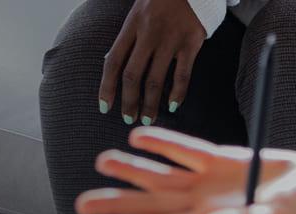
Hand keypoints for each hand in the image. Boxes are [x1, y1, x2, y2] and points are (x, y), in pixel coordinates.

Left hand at [76, 127, 295, 213]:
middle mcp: (202, 204)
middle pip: (151, 203)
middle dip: (117, 201)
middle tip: (81, 200)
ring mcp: (208, 182)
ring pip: (160, 175)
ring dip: (131, 169)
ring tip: (101, 162)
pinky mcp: (220, 160)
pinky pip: (184, 150)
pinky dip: (161, 143)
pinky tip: (138, 138)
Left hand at [101, 0, 205, 125]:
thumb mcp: (137, 12)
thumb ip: (128, 37)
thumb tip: (114, 66)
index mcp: (132, 26)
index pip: (113, 61)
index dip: (107, 86)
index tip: (104, 107)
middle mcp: (149, 34)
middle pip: (133, 75)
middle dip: (129, 101)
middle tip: (128, 118)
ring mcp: (170, 39)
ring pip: (156, 79)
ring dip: (151, 103)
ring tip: (148, 118)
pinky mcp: (191, 43)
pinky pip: (182, 74)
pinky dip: (177, 93)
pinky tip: (173, 105)